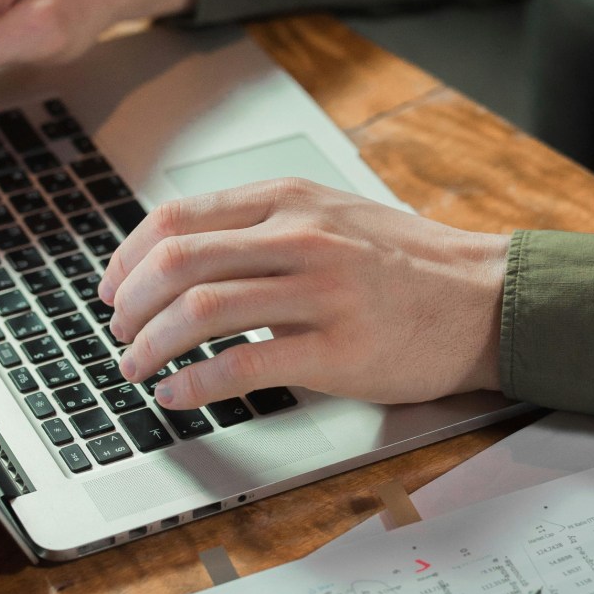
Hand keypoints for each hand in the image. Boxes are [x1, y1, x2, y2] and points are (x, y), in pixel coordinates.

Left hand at [99, 178, 508, 408]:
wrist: (483, 298)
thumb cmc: (403, 262)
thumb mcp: (330, 215)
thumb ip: (262, 226)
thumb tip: (184, 257)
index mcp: (289, 199)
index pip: (178, 218)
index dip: (127, 258)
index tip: (111, 288)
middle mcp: (300, 237)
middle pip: (178, 262)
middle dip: (128, 304)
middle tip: (116, 332)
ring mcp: (321, 292)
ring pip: (202, 311)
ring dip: (150, 344)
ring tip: (135, 366)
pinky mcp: (339, 350)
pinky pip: (245, 366)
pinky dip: (195, 384)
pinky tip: (177, 394)